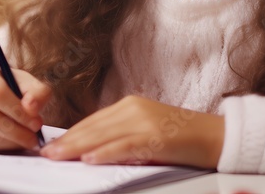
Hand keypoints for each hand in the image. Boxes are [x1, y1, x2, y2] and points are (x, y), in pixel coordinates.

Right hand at [0, 65, 51, 151]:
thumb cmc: (12, 88)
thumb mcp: (28, 84)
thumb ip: (37, 92)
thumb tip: (31, 107)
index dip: (18, 111)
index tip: (36, 123)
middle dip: (16, 131)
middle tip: (33, 138)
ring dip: (9, 141)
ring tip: (25, 140)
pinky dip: (0, 147)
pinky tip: (12, 142)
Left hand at [40, 95, 223, 168]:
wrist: (218, 136)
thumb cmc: (183, 138)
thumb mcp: (148, 132)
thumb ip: (122, 137)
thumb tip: (92, 152)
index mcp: (130, 106)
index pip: (92, 121)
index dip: (70, 134)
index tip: (52, 145)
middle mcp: (134, 108)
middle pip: (93, 127)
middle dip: (67, 141)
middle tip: (46, 153)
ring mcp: (145, 120)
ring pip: (103, 135)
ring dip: (77, 147)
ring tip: (58, 156)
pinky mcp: (156, 136)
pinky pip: (125, 145)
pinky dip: (105, 152)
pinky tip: (90, 159)